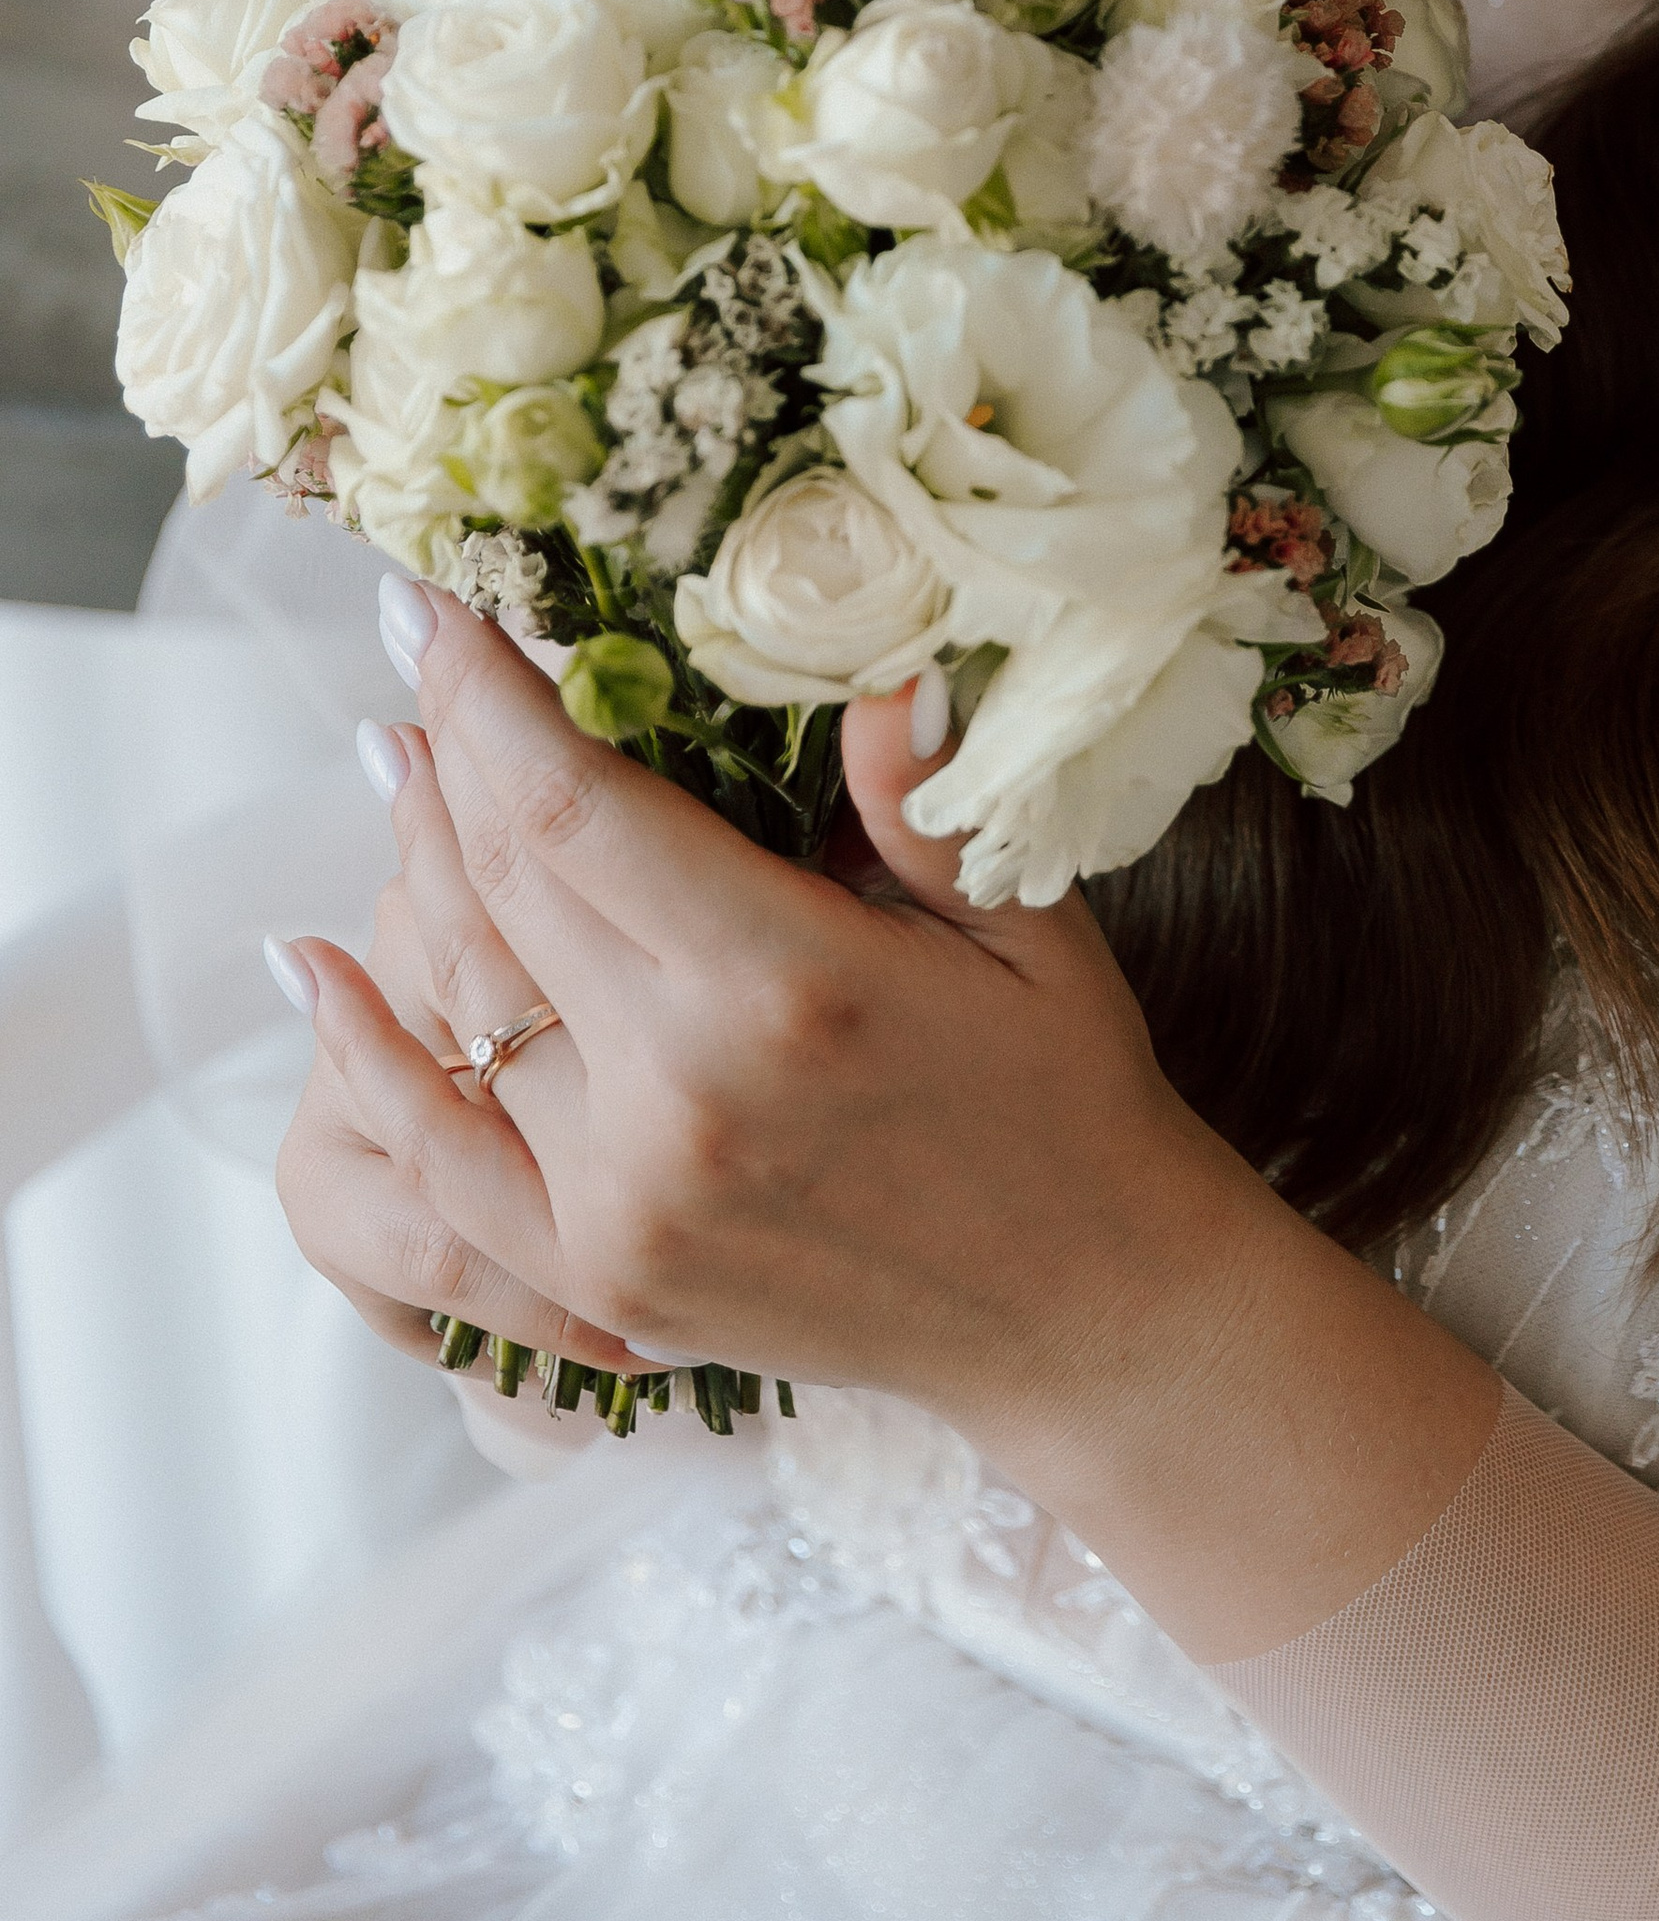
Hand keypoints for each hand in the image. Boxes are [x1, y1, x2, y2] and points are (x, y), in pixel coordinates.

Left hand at [282, 589, 1252, 1430]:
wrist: (1080, 1314)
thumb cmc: (1065, 1092)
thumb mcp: (1025, 918)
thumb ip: (921, 796)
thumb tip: (873, 664)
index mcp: (785, 984)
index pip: (573, 810)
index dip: (485, 698)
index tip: (431, 606)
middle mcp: (677, 1097)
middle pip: (498, 887)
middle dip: (447, 753)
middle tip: (418, 655)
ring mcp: (620, 1203)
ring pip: (459, 1001)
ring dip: (411, 869)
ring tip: (397, 763)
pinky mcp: (597, 1279)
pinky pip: (436, 1156)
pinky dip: (364, 1056)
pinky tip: (316, 965)